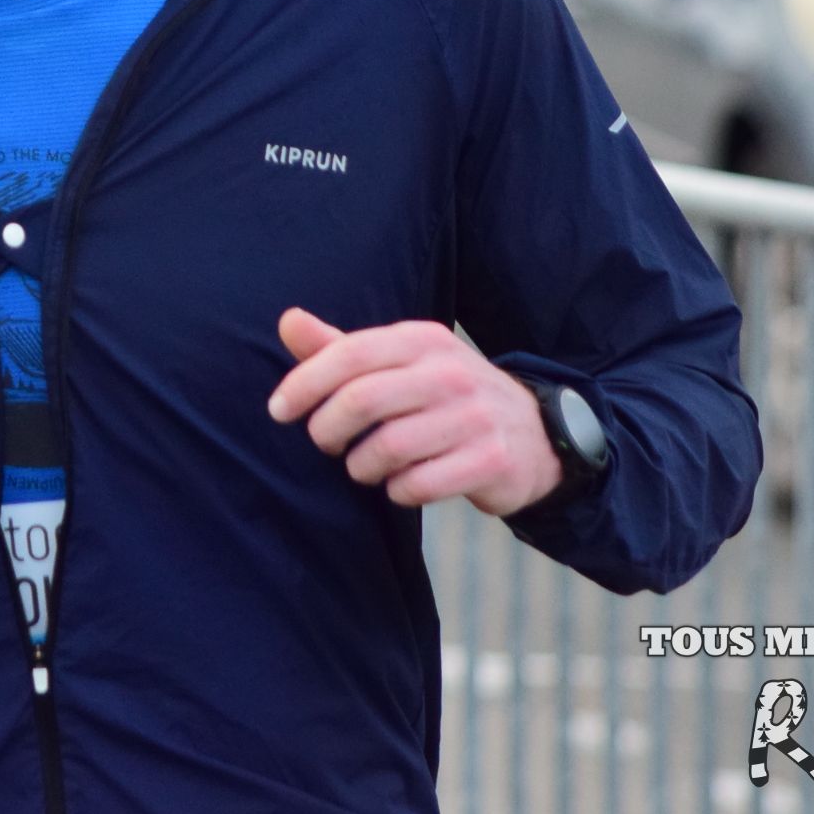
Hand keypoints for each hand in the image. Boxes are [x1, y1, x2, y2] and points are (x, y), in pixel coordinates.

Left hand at [268, 309, 560, 516]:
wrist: (534, 434)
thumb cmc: (445, 396)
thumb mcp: (399, 363)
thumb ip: (341, 347)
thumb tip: (287, 321)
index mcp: (422, 339)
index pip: (350, 354)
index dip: (304, 383)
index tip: (278, 411)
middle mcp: (451, 372)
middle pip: (362, 401)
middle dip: (326, 430)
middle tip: (323, 444)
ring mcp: (475, 417)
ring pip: (388, 448)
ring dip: (361, 467)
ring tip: (363, 467)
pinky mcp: (491, 460)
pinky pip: (420, 485)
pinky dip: (397, 492)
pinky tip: (399, 486)